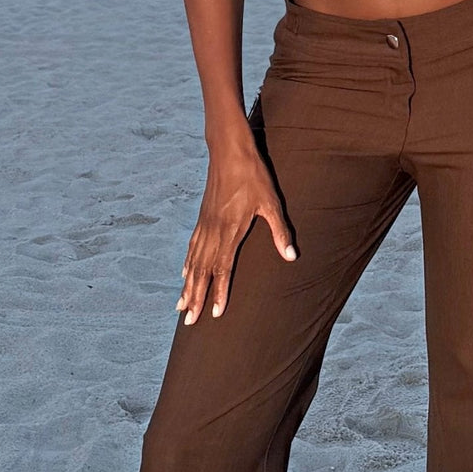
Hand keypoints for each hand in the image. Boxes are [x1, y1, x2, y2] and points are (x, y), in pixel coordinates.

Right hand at [176, 139, 297, 323]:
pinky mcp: (202, 218)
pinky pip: (192, 247)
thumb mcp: (271, 202)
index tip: (215, 313)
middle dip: (196, 298)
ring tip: (181, 307)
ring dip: (187, 286)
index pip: (223, 268)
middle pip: (202, 271)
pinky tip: (184, 275)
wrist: (229, 150)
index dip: (219, 292)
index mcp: (230, 230)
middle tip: (190, 321)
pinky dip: (187, 264)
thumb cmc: (253, 175)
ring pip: (193, 262)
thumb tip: (291, 256)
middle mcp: (213, 231)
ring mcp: (205, 225)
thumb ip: (280, 231)